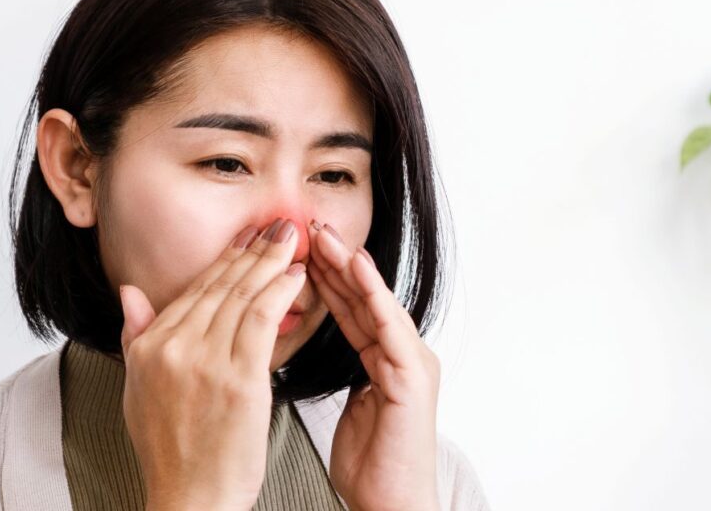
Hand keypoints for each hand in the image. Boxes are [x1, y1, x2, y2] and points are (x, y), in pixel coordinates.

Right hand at [117, 218, 306, 510]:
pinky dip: (279, 291)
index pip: (194, 291)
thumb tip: (130, 295)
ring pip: (241, 296)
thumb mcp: (137, 390)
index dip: (225, 260)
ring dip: (271, 263)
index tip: (247, 238)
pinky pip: (260, 319)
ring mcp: (204, 363)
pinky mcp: (237, 380)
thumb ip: (136, 337)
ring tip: (292, 240)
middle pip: (219, 286)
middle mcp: (172, 348)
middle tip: (277, 226)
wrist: (190, 498)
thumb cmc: (172, 451)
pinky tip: (297, 276)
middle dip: (252, 250)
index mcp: (149, 348)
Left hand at [306, 220, 441, 510]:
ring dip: (352, 266)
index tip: (296, 249)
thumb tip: (310, 353)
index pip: (351, 308)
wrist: (393, 503)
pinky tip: (356, 266)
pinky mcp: (414, 375)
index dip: (325, 277)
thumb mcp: (346, 407)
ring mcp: (413, 361)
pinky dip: (373, 294)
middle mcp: (403, 353)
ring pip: (378, 302)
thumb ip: (341, 375)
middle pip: (364, 297)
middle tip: (307, 226)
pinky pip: (390, 326)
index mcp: (385, 360)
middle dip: (335, 261)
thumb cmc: (371, 465)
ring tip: (326, 235)